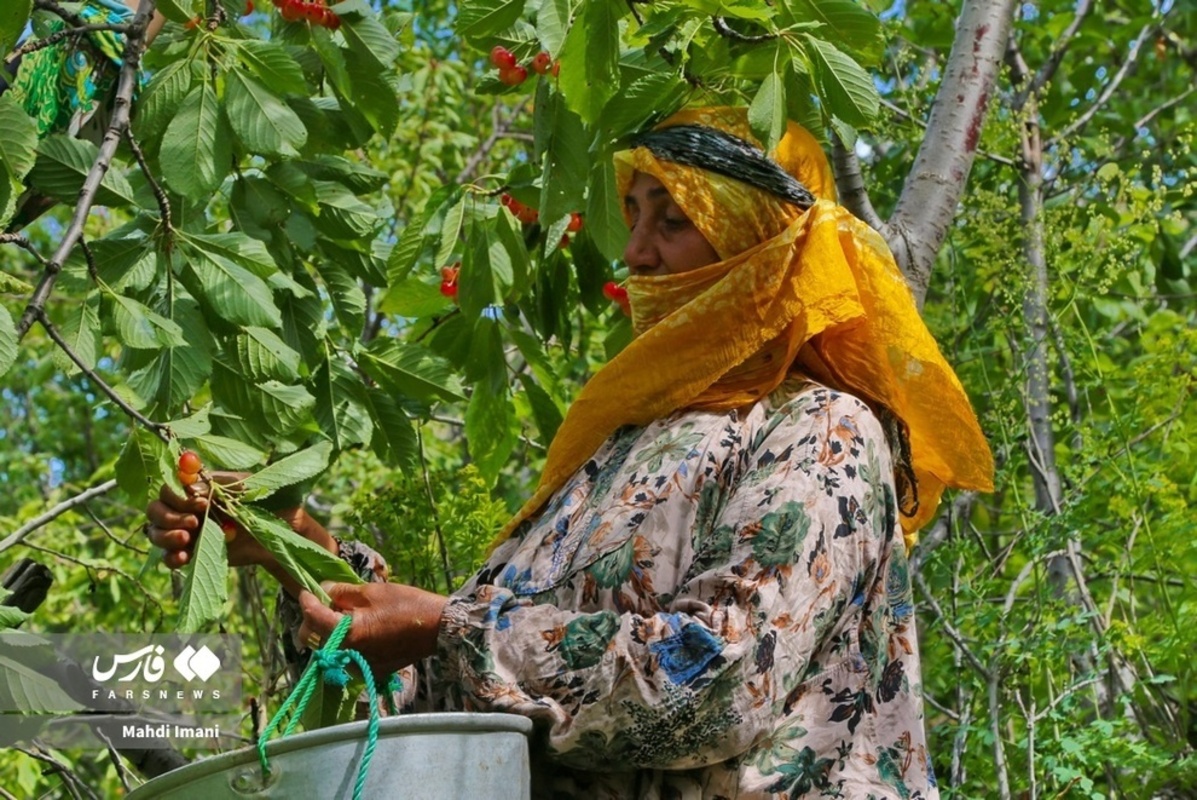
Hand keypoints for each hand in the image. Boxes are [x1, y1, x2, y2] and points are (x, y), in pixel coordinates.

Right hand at [145, 472, 335, 577]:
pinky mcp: (194, 552)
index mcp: (200, 487)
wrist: (286, 531)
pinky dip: (170, 557)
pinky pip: (169, 557)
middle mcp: (188, 507)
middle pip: (155, 508)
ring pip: (155, 532)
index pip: (170, 486)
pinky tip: (184, 557)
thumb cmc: (271, 501)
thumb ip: (221, 486)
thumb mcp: (249, 487)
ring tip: (187, 538)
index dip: (178, 494)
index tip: (201, 502)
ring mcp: (189, 531)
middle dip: (169, 516)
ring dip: (165, 535)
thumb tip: (193, 489)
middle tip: (194, 523)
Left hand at [297, 582, 448, 675]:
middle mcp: (348, 655)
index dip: (306, 601)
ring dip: (328, 631)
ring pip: (327, 648)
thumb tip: (322, 590)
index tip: (306, 591)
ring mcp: (357, 666)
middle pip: (312, 639)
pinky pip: (345, 656)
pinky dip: (345, 642)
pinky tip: (360, 628)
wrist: (436, 628)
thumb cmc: (406, 605)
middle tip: (327, 603)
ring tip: (346, 615)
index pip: (312, 618)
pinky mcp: (368, 670)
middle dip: (313, 620)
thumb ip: (341, 591)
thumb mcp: (372, 591)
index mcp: (348, 633)